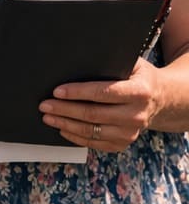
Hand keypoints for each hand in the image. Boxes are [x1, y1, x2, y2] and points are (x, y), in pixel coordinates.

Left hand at [39, 58, 161, 150]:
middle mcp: (136, 115)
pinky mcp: (122, 143)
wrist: (159, 99)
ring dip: (65, 124)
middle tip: (44, 105)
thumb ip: (111, 62)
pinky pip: (94, 143)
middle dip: (64, 109)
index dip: (77, 92)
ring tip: (48, 117)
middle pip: (92, 114)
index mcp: (139, 92)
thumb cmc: (138, 77)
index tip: (57, 91)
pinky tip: (62, 128)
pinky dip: (75, 136)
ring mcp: (130, 132)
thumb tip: (78, 60)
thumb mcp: (132, 63)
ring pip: (90, 131)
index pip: (103, 93)